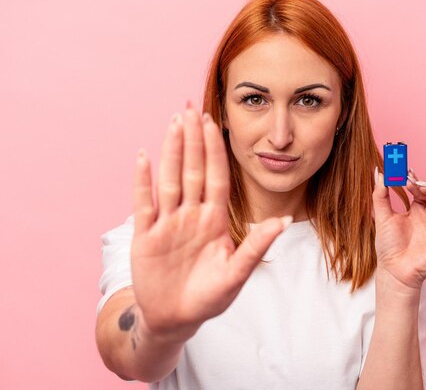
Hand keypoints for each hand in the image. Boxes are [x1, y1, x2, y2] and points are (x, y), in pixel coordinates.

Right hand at [130, 102, 289, 335]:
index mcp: (214, 220)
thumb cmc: (208, 298)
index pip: (216, 177)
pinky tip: (143, 157)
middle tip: (191, 107)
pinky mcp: (146, 236)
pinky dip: (142, 182)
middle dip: (193, 140)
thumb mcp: (236, 275)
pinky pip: (144, 204)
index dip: (215, 151)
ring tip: (173, 123)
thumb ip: (255, 247)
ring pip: (169, 180)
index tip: (215, 123)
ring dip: (170, 152)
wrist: (175, 319)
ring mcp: (167, 223)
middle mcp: (191, 215)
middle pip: (192, 170)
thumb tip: (283, 221)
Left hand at [372, 167, 425, 290]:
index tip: (403, 170)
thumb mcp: (382, 216)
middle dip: (423, 183)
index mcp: (416, 209)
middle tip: (409, 179)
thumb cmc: (388, 247)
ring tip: (421, 187)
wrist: (395, 270)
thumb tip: (379, 171)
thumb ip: (380, 194)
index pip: (419, 188)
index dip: (413, 178)